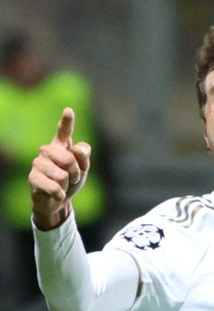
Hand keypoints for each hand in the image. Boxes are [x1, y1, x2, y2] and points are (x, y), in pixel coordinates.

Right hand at [29, 108, 91, 229]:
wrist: (58, 200)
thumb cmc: (71, 181)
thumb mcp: (83, 168)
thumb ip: (84, 156)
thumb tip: (76, 149)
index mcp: (62, 146)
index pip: (64, 132)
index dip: (67, 121)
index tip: (69, 110)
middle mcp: (47, 151)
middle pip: (69, 158)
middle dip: (76, 172)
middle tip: (72, 178)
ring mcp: (38, 163)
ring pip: (62, 174)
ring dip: (67, 184)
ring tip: (62, 185)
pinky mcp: (33, 177)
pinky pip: (54, 187)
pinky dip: (60, 194)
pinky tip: (57, 194)